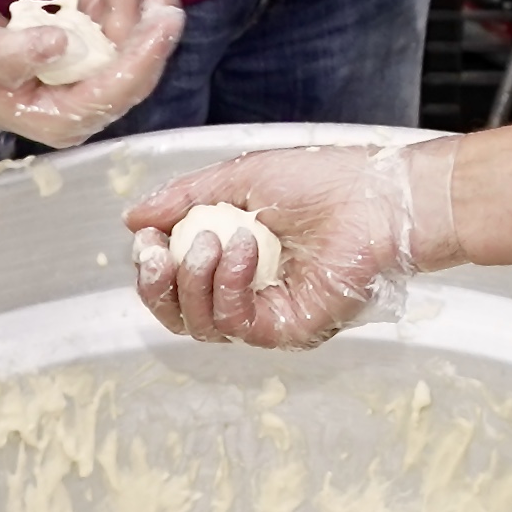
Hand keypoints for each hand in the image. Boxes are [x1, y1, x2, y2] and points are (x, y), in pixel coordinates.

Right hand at [0, 0, 185, 147]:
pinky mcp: (75, 58)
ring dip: (125, 2)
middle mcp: (77, 106)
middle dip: (148, 24)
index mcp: (59, 120)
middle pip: (129, 66)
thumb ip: (16, 54)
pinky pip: (102, 30)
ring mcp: (78, 81)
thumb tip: (61, 44)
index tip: (168, 18)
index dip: (147, 55)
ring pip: (120, 43)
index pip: (116, 91)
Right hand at [128, 138, 455, 348]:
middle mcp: (248, 294)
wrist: (378, 197)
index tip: (146, 236)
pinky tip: (242, 248)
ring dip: (194, 280)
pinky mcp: (289, 331)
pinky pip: (237, 324)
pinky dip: (228, 285)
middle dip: (156, 285)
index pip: (176, 283)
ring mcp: (268, 315)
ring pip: (201, 326)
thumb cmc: (325, 182)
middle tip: (156, 250)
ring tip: (215, 238)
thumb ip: (185, 198)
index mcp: (234, 261)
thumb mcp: (239, 180)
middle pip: (179, 315)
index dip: (151, 267)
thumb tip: (133, 219)